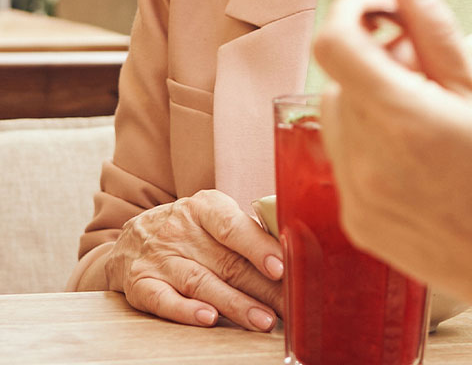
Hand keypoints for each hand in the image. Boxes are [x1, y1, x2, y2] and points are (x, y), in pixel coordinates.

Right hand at [103, 189, 283, 329]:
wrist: (130, 238)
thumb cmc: (188, 229)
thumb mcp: (212, 215)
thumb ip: (244, 231)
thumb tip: (287, 252)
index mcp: (203, 206)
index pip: (233, 226)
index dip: (258, 247)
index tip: (281, 267)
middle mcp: (179, 230)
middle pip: (226, 262)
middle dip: (261, 287)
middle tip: (286, 305)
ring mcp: (158, 258)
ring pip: (201, 283)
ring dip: (235, 305)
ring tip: (262, 320)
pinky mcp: (140, 284)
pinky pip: (164, 300)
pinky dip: (187, 311)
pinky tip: (210, 320)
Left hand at [313, 0, 471, 305]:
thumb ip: (434, 28)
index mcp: (400, 116)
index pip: (336, 41)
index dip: (355, 12)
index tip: (389, 12)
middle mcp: (365, 157)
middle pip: (342, 76)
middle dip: (378, 57)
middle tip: (429, 67)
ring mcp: (355, 193)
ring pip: (340, 115)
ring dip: (371, 98)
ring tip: (426, 112)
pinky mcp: (356, 220)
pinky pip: (346, 158)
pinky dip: (371, 141)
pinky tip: (417, 153)